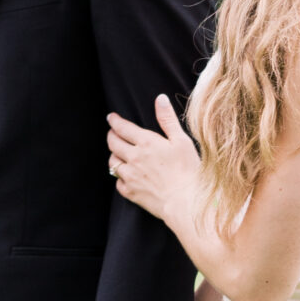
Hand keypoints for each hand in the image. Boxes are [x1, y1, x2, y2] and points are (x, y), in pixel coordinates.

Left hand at [106, 95, 198, 227]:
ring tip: (118, 153)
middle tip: (112, 133)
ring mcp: (130, 176)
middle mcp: (133, 158)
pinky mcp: (131, 193)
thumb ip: (168, 119)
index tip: (111, 118)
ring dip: (114, 155)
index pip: (122, 127)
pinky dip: (120, 177)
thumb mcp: (182, 140)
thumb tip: (160, 99)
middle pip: (113, 143)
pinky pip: (118, 182)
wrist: (186, 201)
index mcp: (146, 142)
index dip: (114, 121)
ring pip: (112, 162)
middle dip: (111, 135)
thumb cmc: (188, 170)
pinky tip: (125, 175)